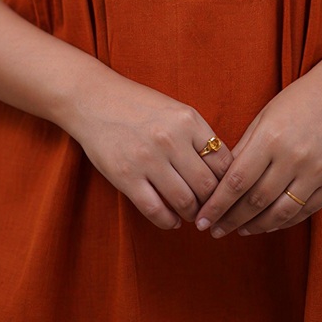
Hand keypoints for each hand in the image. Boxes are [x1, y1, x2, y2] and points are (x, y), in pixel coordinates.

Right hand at [68, 74, 232, 229]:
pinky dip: (169, 222)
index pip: (223, 162)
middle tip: (211, 209)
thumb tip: (222, 174)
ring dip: (192, 214)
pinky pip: (156, 211)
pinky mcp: (126, 176)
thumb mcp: (175, 110)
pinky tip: (172, 221)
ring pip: (185, 202)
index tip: (224, 191)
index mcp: (188, 120)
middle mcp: (170, 139)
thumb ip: (198, 137)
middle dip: (212, 203)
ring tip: (191, 214)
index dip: (228, 182)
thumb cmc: (138, 106)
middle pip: (207, 186)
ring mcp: (148, 159)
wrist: (93, 99)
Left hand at [194, 67, 321, 237]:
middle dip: (231, 220)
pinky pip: (304, 211)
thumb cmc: (296, 102)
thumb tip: (221, 183)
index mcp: (271, 138)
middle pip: (256, 201)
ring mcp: (317, 172)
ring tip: (238, 230)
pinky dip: (282, 221)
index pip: (236, 181)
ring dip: (255, 227)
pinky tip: (267, 223)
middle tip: (213, 230)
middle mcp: (294, 158)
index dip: (217, 205)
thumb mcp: (264, 117)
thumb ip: (244, 149)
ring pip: (280, 212)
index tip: (201, 220)